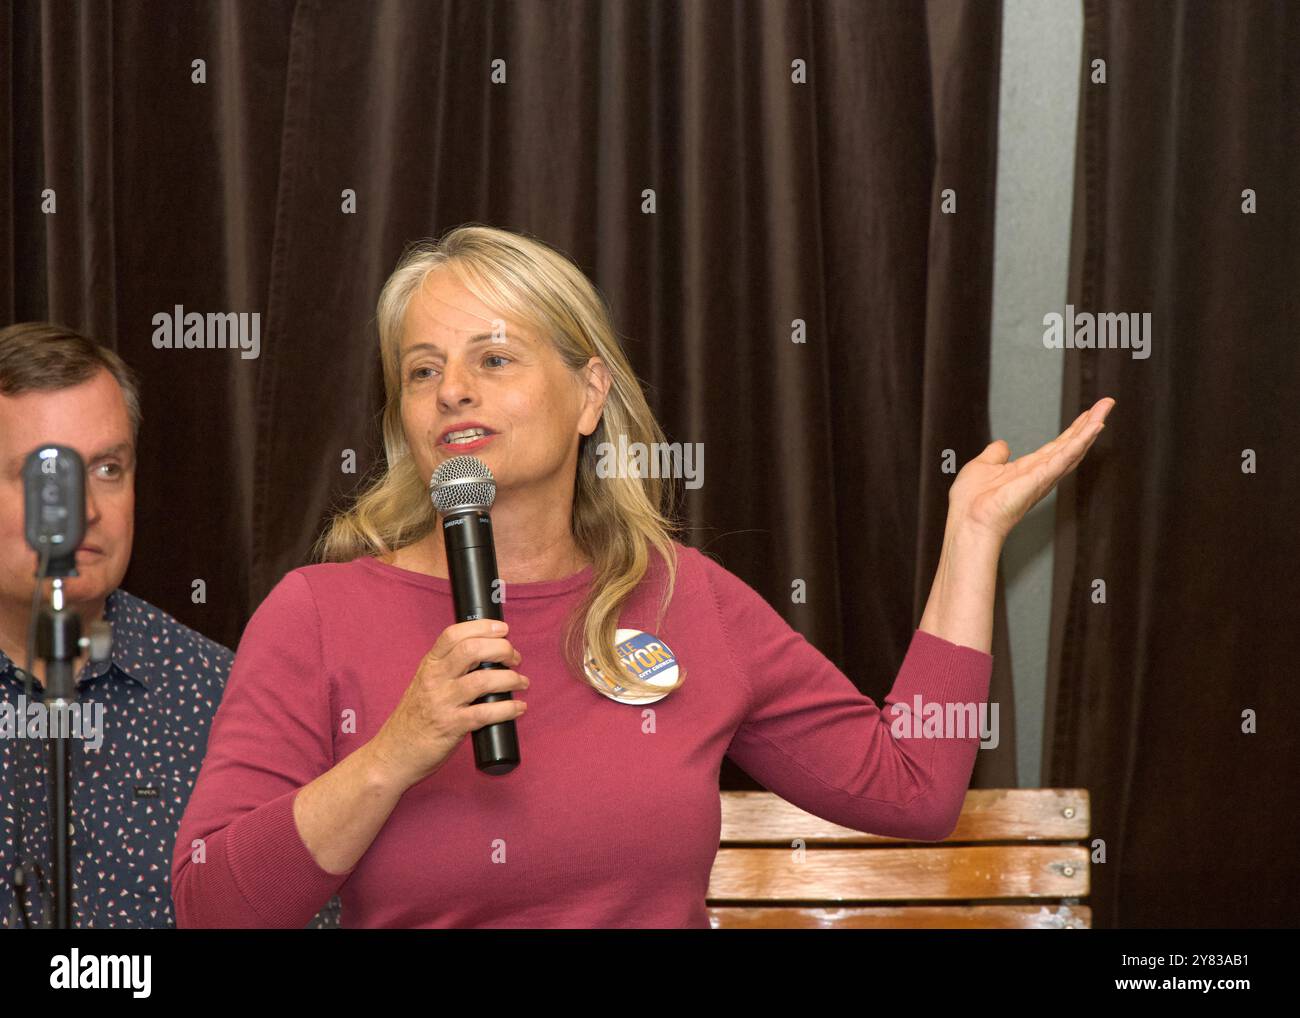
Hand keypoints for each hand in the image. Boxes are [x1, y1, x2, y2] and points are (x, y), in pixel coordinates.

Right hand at [367, 619, 529, 790]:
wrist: (393, 754)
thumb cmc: (415, 718)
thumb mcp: (426, 683)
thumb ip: (449, 668)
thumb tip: (488, 655)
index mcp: (429, 665)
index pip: (453, 634)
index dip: (482, 627)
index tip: (503, 629)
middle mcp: (434, 679)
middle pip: (472, 650)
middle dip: (502, 649)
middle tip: (515, 658)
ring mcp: (442, 703)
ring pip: (483, 680)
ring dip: (510, 679)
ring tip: (522, 682)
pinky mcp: (451, 727)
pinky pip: (486, 713)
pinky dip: (507, 709)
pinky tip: (518, 708)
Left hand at [947, 397, 1115, 543]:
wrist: (968, 520)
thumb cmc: (972, 502)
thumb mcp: (982, 466)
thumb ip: (995, 455)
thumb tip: (1002, 444)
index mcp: (1029, 470)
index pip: (1057, 446)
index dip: (1073, 430)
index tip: (1087, 413)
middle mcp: (1041, 474)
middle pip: (1071, 444)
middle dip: (1089, 423)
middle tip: (1106, 403)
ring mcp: (1043, 477)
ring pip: (1073, 448)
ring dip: (1090, 428)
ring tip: (1104, 409)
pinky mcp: (1041, 479)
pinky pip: (1064, 457)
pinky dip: (1079, 442)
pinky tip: (1093, 428)